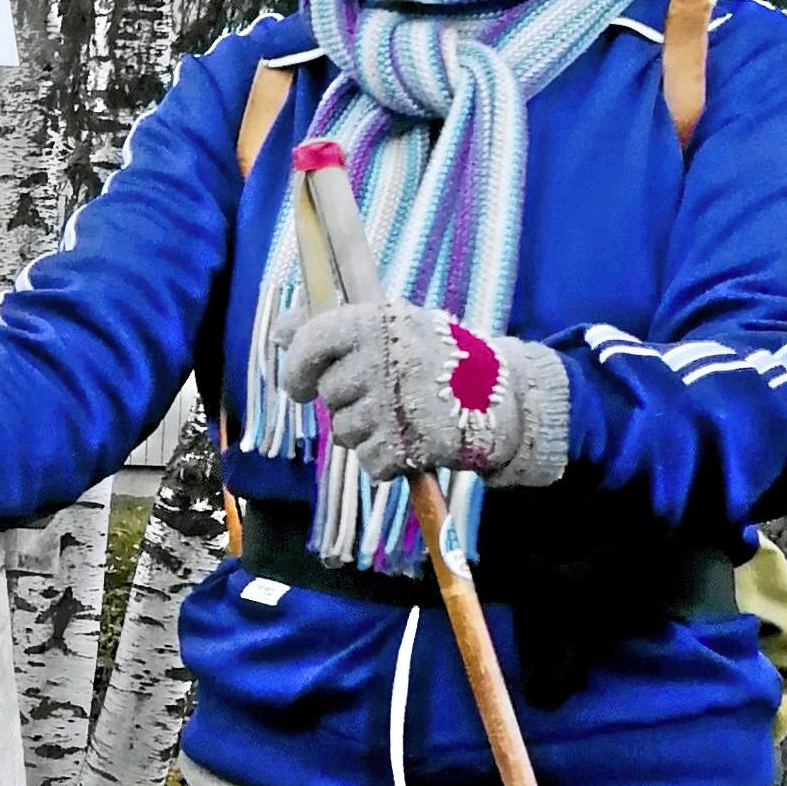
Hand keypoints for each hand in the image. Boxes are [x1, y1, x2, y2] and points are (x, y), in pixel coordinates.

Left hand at [278, 300, 569, 486]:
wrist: (507, 398)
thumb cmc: (438, 360)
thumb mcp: (394, 328)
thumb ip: (335, 329)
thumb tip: (279, 332)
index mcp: (378, 323)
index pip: (311, 341)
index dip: (297, 367)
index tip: (300, 386)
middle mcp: (382, 360)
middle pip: (328, 395)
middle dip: (347, 402)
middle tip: (383, 396)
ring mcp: (394, 404)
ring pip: (344, 432)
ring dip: (366, 433)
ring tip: (403, 417)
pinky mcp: (408, 444)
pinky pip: (368, 462)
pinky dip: (386, 460)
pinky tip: (411, 442)